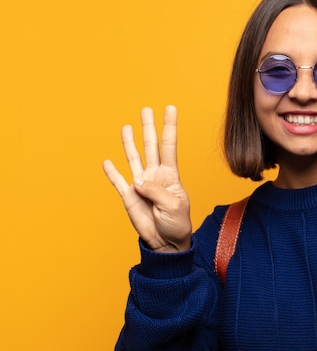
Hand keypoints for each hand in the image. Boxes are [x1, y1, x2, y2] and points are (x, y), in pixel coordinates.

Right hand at [103, 106, 191, 252]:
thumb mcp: (173, 206)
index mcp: (170, 175)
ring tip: (126, 127)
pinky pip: (118, 181)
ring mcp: (141, 185)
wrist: (166, 242)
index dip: (170, 127)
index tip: (171, 108)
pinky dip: (112, 172)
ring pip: (134, 158)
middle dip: (148, 127)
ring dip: (129, 143)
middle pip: (150, 146)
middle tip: (146, 109)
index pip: (169, 145)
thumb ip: (155, 191)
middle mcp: (155, 175)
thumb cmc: (176, 223)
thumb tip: (137, 181)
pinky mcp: (128, 197)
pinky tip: (107, 161)